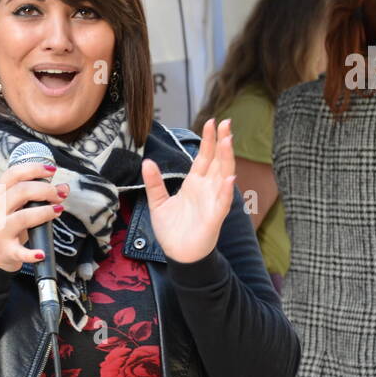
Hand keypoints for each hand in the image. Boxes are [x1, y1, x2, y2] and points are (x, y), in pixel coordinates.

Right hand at [0, 161, 68, 271]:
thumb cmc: (7, 224)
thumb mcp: (17, 206)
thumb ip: (37, 195)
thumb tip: (64, 187)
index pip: (13, 174)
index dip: (34, 169)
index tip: (52, 171)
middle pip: (21, 192)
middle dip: (45, 190)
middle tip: (59, 195)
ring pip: (23, 217)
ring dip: (44, 213)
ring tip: (58, 210)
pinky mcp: (6, 250)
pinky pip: (19, 252)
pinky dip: (31, 254)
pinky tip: (41, 253)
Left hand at [141, 118, 235, 263]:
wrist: (178, 254)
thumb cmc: (172, 230)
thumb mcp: (158, 203)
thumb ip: (154, 183)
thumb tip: (146, 162)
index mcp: (194, 184)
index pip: (204, 157)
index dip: (208, 140)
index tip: (211, 122)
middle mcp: (207, 189)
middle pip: (217, 161)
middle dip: (222, 142)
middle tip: (226, 122)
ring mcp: (213, 201)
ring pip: (224, 176)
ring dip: (227, 159)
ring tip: (228, 141)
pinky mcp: (215, 217)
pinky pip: (222, 202)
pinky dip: (225, 191)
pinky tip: (229, 178)